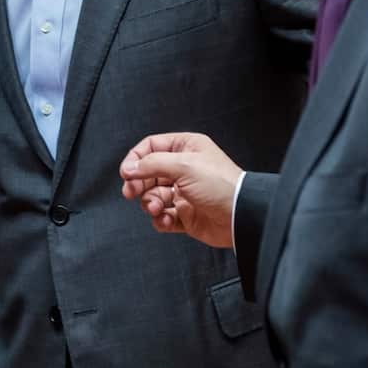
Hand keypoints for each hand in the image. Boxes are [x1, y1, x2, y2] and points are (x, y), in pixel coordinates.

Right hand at [119, 132, 241, 247]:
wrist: (241, 217)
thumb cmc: (221, 186)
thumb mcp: (184, 165)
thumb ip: (152, 164)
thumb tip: (130, 167)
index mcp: (186, 148)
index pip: (151, 147)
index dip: (136, 159)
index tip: (127, 172)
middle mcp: (184, 169)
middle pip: (148, 173)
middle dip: (138, 184)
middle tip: (132, 192)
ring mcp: (184, 192)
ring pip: (153, 196)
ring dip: (150, 203)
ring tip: (157, 208)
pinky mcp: (186, 215)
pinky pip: (163, 216)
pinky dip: (160, 219)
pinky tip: (167, 218)